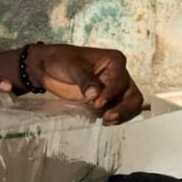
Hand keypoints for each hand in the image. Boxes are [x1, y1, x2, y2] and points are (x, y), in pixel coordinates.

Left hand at [27, 44, 142, 124]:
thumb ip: (84, 80)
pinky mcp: (107, 101)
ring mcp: (115, 89)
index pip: (120, 81)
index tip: (96, 102)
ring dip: (122, 115)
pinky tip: (103, 121)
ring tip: (105, 121)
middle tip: (106, 117)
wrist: (48, 68)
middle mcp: (119, 74)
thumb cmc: (61, 61)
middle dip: (124, 108)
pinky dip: (116, 118)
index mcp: (114, 61)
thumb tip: (94, 94)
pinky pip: (120, 111)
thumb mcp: (71, 66)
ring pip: (130, 105)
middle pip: (133, 95)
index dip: (111, 93)